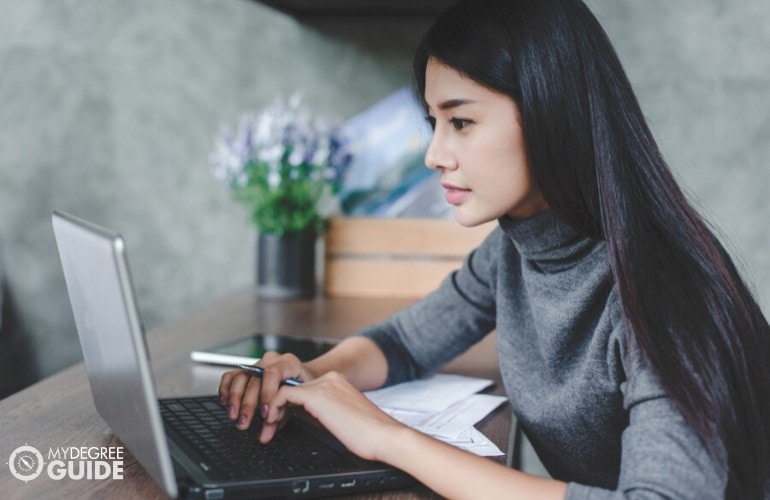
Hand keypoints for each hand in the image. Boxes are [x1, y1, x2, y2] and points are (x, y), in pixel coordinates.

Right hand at [218, 352, 315, 436]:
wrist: (303, 379)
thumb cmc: (302, 389)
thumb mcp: (298, 401)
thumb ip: (281, 417)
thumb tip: (264, 435)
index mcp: (289, 363)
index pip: (272, 374)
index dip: (266, 394)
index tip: (264, 414)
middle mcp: (272, 361)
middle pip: (254, 379)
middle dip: (248, 404)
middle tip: (244, 422)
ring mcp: (258, 364)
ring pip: (240, 377)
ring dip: (234, 399)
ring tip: (233, 416)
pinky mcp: (246, 370)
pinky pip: (231, 376)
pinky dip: (226, 389)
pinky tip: (226, 402)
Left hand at [263, 371, 406, 460]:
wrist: (384, 436)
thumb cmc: (368, 435)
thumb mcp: (339, 418)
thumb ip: (320, 411)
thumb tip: (297, 415)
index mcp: (337, 382)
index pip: (302, 389)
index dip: (287, 406)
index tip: (279, 423)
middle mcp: (330, 378)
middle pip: (292, 388)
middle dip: (276, 408)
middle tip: (268, 429)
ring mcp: (324, 384)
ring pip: (284, 390)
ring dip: (271, 410)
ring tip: (267, 429)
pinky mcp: (317, 395)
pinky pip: (283, 395)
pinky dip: (273, 408)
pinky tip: (272, 422)